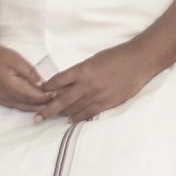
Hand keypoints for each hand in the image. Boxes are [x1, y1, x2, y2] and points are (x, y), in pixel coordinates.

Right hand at [0, 43, 55, 115]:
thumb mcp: (16, 60)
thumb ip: (29, 72)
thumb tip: (41, 84)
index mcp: (9, 86)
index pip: (31, 96)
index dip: (44, 97)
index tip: (56, 95)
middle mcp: (4, 96)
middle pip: (27, 105)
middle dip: (43, 105)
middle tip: (57, 103)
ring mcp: (0, 100)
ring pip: (21, 107)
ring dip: (35, 108)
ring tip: (49, 105)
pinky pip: (15, 106)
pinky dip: (26, 106)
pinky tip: (35, 104)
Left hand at [41, 40, 163, 121]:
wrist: (139, 61)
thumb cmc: (117, 56)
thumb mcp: (94, 59)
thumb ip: (80, 72)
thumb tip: (67, 83)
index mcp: (82, 70)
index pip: (58, 81)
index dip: (47, 88)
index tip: (39, 92)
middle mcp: (86, 85)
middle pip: (61, 100)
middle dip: (47, 110)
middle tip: (37, 118)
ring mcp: (96, 96)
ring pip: (73, 109)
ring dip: (62, 114)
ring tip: (53, 118)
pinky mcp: (106, 104)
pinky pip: (88, 114)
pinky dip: (78, 117)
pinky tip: (71, 120)